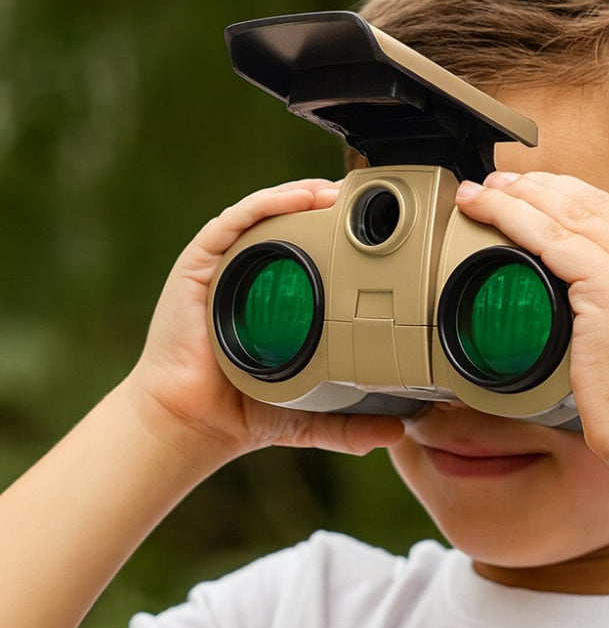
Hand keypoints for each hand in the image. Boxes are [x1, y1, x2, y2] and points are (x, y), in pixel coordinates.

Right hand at [125, 179, 403, 467]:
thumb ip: (352, 425)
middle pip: (290, 227)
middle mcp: (250, 275)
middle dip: (327, 209)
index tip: (383, 231)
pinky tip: (298, 199)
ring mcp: (224, 267)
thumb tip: (398, 433)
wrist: (192, 421)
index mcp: (276, 299)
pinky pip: (234, 223)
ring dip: (303, 197)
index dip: (343, 238)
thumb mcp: (311, 415)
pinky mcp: (200, 264)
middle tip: (368, 201)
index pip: (313, 255)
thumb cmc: (244, 410)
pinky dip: (267, 205)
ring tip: (339, 194)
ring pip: (266, 216)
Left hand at [455, 171, 608, 466]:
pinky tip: (490, 211)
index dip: (577, 198)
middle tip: (503, 182)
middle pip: (597, 205)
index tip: (543, 193)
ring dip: (521, 196)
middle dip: (544, 187)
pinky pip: (551, 238)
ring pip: (570, 214)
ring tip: (485, 190)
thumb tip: (582, 309)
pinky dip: (514, 219)